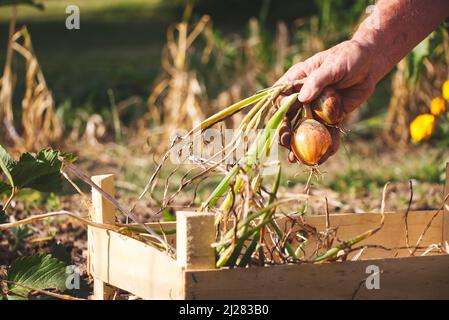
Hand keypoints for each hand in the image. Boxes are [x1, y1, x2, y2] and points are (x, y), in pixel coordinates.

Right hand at [275, 39, 379, 161]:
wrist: (371, 64)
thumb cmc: (349, 57)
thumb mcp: (332, 65)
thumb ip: (317, 81)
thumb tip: (302, 98)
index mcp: (298, 80)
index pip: (282, 96)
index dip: (280, 108)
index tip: (284, 115)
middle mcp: (303, 96)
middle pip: (289, 117)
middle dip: (286, 132)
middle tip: (286, 143)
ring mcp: (316, 109)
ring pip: (305, 129)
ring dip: (301, 145)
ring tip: (296, 160)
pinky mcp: (331, 117)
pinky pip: (327, 133)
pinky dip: (327, 144)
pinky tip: (325, 156)